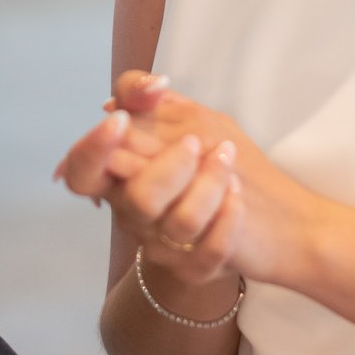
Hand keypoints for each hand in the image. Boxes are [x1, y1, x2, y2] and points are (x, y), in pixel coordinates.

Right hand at [61, 73, 329, 288]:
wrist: (275, 213)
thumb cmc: (215, 158)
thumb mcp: (183, 114)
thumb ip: (145, 93)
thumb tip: (148, 86)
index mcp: (120, 177)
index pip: (80, 173)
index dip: (91, 149)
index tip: (120, 121)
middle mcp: (134, 215)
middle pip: (132, 199)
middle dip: (169, 165)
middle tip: (195, 141)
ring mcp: (164, 246)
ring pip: (178, 222)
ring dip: (210, 183)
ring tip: (228, 158)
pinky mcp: (197, 268)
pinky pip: (209, 250)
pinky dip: (228, 218)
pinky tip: (238, 196)